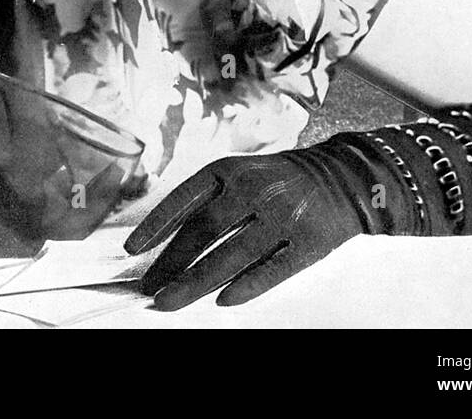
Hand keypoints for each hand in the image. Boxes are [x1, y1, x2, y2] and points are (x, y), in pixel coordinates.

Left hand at [123, 152, 363, 309]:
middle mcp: (255, 189)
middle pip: (204, 231)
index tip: (131, 250)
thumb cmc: (278, 181)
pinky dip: (247, 286)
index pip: (184, 198)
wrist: (340, 177)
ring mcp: (283, 215)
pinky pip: (273, 270)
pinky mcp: (309, 241)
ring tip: (169, 302)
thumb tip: (167, 246)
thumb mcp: (242, 175)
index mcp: (231, 170)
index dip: (156, 224)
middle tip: (147, 290)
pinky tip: (223, 301)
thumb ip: (210, 203)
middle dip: (171, 264)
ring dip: (196, 282)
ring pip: (232, 255)